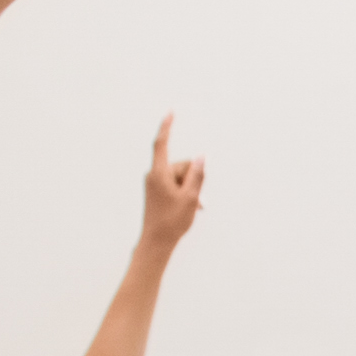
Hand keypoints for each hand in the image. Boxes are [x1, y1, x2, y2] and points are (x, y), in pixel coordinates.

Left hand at [138, 125, 206, 252]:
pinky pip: (175, 184)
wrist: (156, 242)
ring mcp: (154, 184)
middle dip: (192, 177)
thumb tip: (201, 156)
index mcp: (159, 174)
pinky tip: (189, 208)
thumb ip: (197, 175)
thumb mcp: (191, 197)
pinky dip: (184, 192)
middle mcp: (154, 175)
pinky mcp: (156, 191)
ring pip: (180, 176)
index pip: (161, 144)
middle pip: (180, 165)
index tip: (170, 113)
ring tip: (193, 207)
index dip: (167, 127)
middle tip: (196, 200)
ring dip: (190, 188)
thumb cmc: (172, 221)